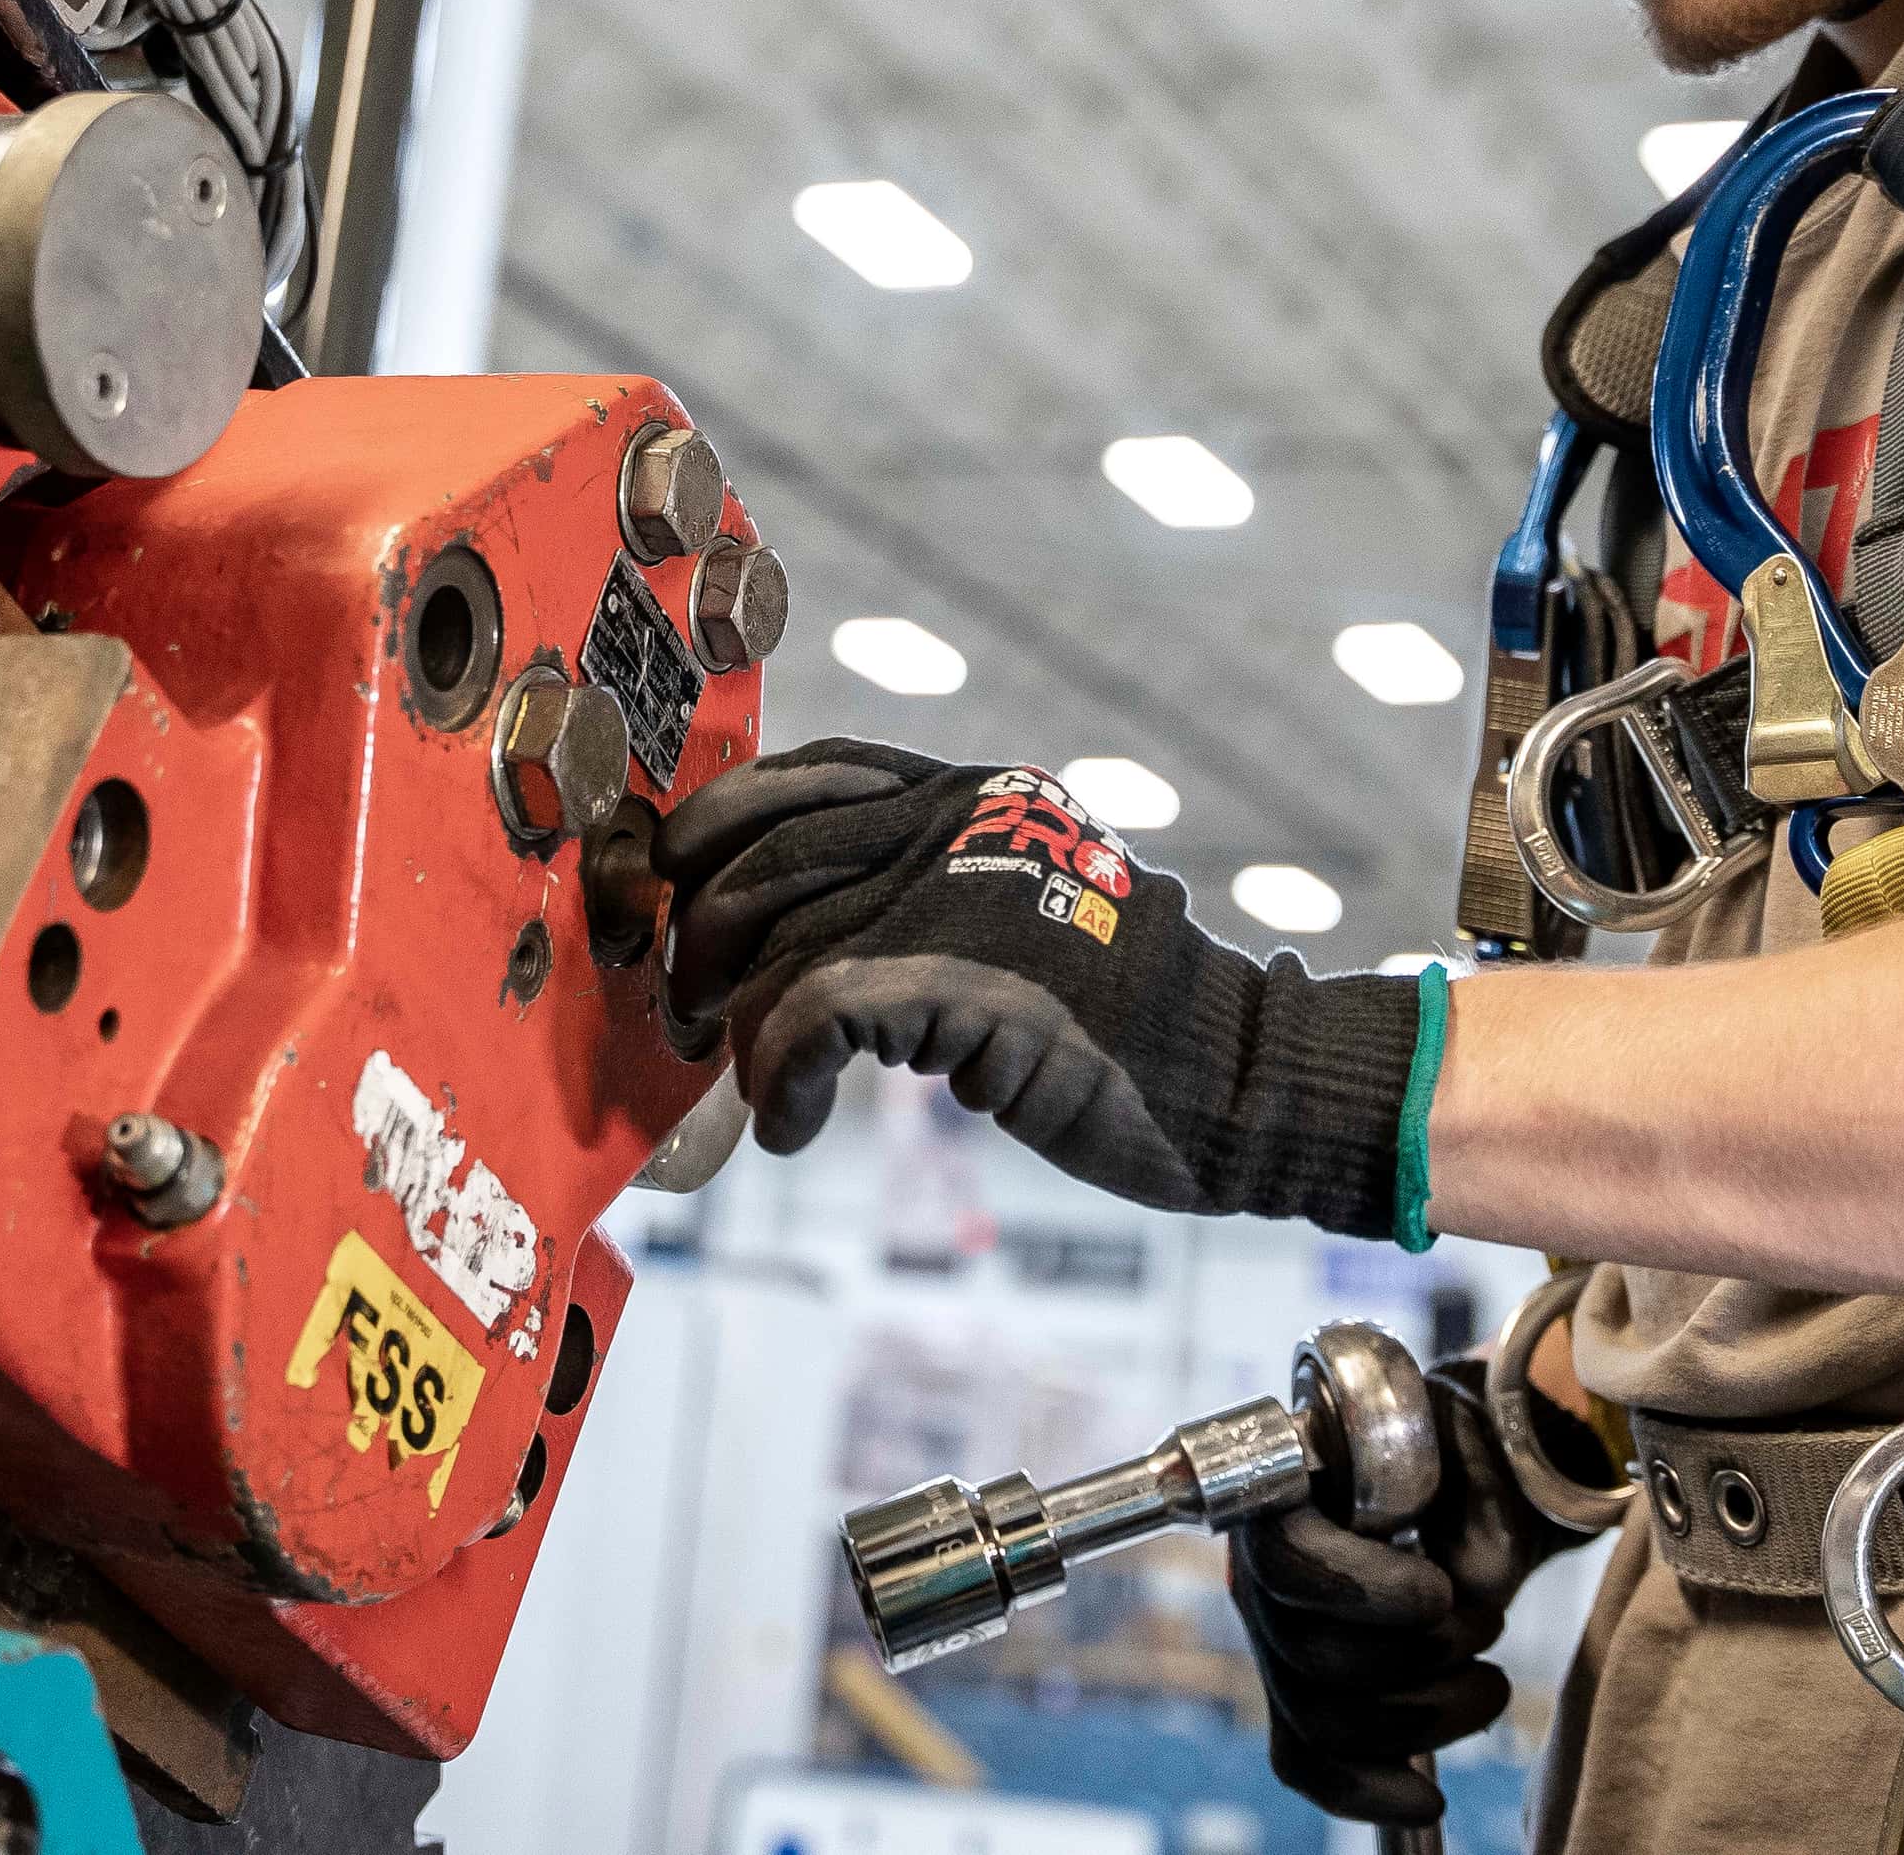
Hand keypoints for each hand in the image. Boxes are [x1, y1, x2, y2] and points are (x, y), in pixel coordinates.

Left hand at [652, 741, 1423, 1234]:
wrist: (1231, 1077)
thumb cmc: (1122, 1019)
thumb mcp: (1019, 908)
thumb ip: (919, 894)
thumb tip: (784, 937)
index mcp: (969, 792)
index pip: (802, 774)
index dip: (715, 829)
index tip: (671, 890)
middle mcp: (956, 821)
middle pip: (761, 860)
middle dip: (699, 947)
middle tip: (693, 1017)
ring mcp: (957, 893)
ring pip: (776, 949)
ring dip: (742, 1038)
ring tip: (759, 1090)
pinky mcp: (958, 977)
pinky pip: (809, 1020)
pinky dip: (780, 1084)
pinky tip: (793, 1128)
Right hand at [1229, 1357, 1592, 1825]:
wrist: (1460, 1483)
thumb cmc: (1459, 1456)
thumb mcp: (1479, 1447)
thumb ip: (1479, 1497)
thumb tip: (1470, 1582)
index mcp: (1286, 1490)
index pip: (1285, 1557)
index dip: (1360, 1589)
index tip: (1440, 1595)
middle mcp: (1262, 1570)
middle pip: (1307, 1654)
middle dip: (1419, 1658)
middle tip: (1489, 1626)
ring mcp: (1277, 1639)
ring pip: (1318, 1717)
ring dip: (1425, 1717)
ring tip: (1490, 1683)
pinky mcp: (1302, 1692)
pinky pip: (1308, 1763)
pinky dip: (1366, 1790)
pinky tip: (1427, 1799)